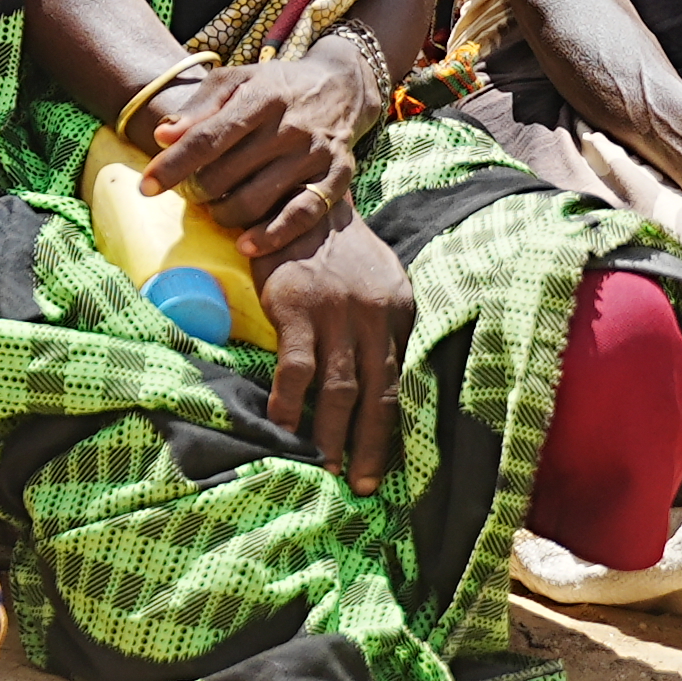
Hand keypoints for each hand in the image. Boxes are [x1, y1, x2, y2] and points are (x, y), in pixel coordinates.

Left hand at [141, 52, 368, 256]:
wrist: (342, 87)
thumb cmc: (275, 86)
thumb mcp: (236, 80)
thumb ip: (199, 107)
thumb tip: (162, 135)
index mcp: (261, 97)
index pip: (207, 137)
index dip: (173, 165)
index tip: (146, 187)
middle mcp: (290, 126)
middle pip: (227, 173)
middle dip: (196, 190)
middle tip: (189, 193)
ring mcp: (315, 154)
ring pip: (257, 200)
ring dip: (224, 214)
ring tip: (215, 210)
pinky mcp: (338, 178)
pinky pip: (302, 216)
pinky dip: (272, 236)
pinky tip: (245, 246)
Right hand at [256, 213, 412, 492]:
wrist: (298, 194)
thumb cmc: (334, 244)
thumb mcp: (377, 279)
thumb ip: (382, 322)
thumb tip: (379, 372)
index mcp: (398, 312)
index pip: (399, 382)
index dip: (391, 428)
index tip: (385, 465)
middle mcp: (374, 316)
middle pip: (375, 395)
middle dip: (369, 447)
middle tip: (361, 486)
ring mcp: (336, 313)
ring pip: (338, 389)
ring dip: (331, 435)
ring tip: (325, 468)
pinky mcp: (296, 307)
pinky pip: (296, 367)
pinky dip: (289, 402)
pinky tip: (282, 426)